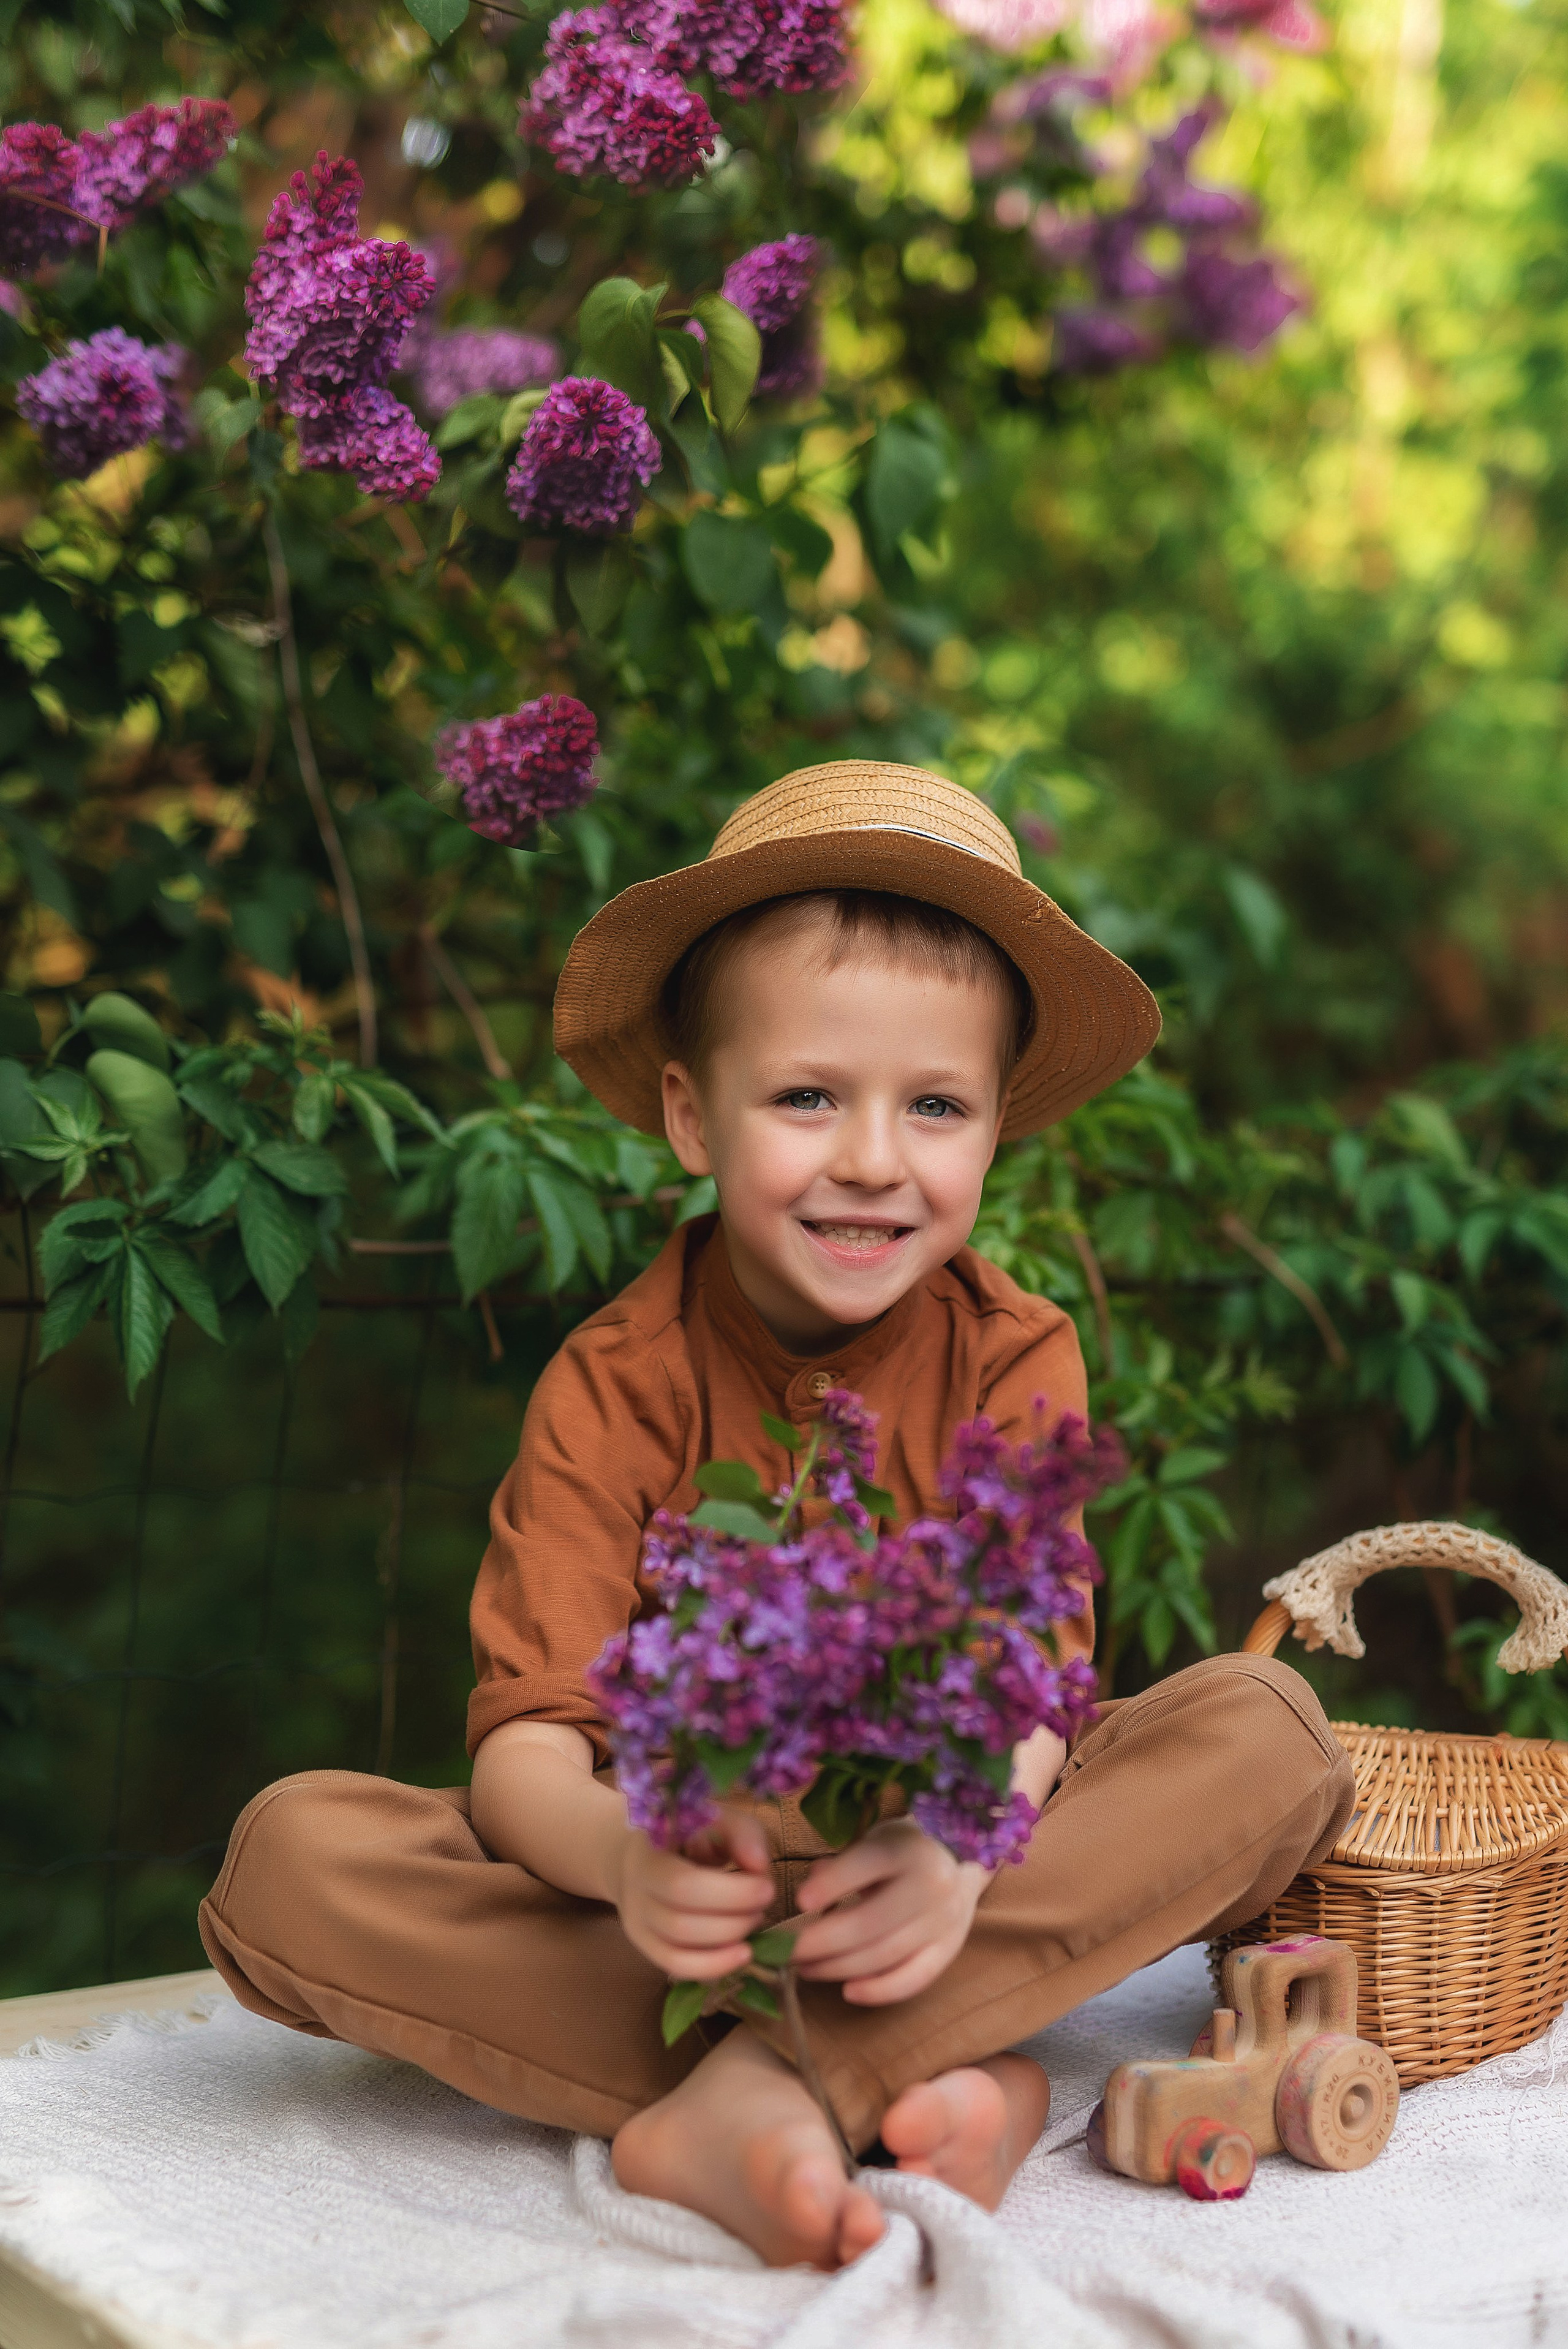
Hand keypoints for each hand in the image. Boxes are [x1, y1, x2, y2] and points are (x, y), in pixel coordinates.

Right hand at [610, 1807, 774, 1980]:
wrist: (645, 1855)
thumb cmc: (691, 1834)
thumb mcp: (718, 1819)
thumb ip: (742, 1834)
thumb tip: (759, 1866)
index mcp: (648, 1853)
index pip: (682, 1884)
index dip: (730, 1894)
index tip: (766, 1887)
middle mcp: (634, 1892)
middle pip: (680, 1923)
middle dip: (733, 1919)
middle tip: (762, 1905)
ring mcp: (636, 1923)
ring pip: (678, 1951)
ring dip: (726, 1941)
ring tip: (753, 1921)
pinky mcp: (646, 1947)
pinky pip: (677, 1967)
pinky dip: (712, 1967)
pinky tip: (741, 1955)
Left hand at [789, 1819, 987, 2005]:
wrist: (960, 1862)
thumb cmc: (902, 1849)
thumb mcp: (873, 1840)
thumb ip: (842, 1863)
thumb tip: (811, 1887)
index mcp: (909, 1847)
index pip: (869, 1864)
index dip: (834, 1884)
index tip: (798, 1901)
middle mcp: (932, 1884)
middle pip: (870, 1923)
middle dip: (820, 1942)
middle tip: (784, 1950)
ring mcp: (944, 1921)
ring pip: (884, 1955)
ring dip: (837, 1968)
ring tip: (804, 1968)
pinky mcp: (950, 1950)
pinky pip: (913, 1979)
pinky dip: (879, 1991)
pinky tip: (848, 1992)